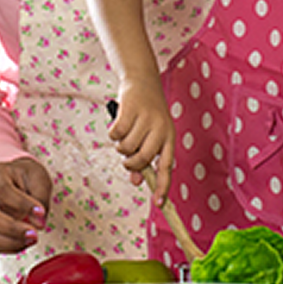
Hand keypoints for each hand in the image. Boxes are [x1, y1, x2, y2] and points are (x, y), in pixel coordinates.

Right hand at [0, 157, 52, 253]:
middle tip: (33, 234)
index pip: (4, 190)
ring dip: (10, 241)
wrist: (19, 180)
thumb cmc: (28, 177)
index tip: (41, 212)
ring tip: (31, 240)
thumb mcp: (39, 178)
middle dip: (12, 228)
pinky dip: (9, 247)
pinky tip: (24, 243)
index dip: (22, 204)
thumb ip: (40, 197)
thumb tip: (38, 224)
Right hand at [108, 79, 174, 200]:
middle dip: (130, 163)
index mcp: (169, 137)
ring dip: (120, 146)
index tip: (159, 203)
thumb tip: (136, 181)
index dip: (163, 186)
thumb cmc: (146, 113)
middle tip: (126, 157)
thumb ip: (144, 158)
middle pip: (142, 159)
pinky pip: (116, 134)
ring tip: (124, 133)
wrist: (142, 79)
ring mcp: (146, 118)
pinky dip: (113, 133)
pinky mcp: (131, 109)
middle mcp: (161, 129)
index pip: (167, 167)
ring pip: (126, 148)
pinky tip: (118, 123)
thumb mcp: (150, 135)